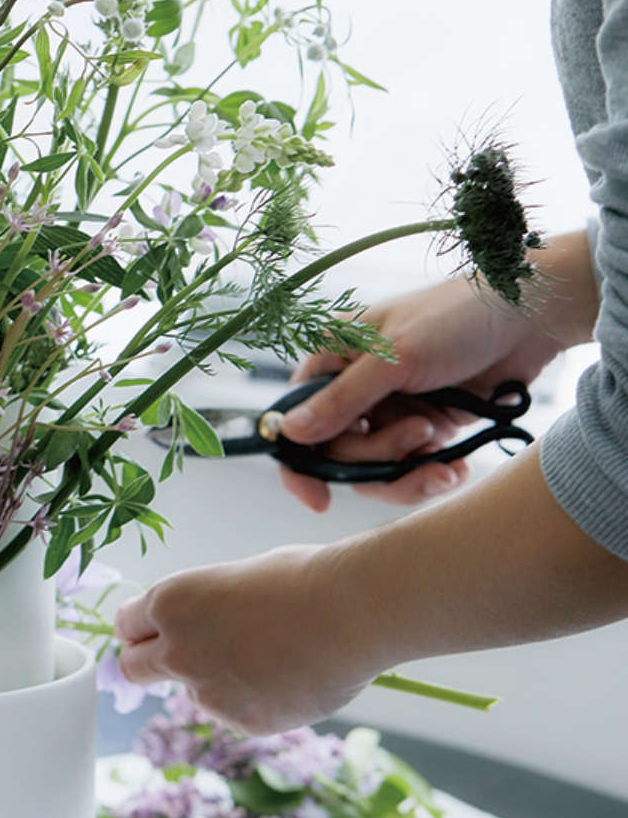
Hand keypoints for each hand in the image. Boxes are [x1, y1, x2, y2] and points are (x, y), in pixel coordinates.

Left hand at [113, 546, 386, 733]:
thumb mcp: (233, 580)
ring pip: (193, 693)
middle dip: (148, 662)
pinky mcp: (242, 722)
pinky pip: (235, 712)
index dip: (140, 629)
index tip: (150, 632)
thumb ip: (201, 611)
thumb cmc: (301, 580)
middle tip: (177, 657)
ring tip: (268, 654)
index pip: (126, 625)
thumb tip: (196, 631)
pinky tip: (289, 675)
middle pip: (133, 667)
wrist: (352, 612)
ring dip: (213, 681)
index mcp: (171, 602)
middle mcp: (177, 651)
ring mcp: (208, 692)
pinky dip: (252, 700)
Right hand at [279, 268, 574, 512]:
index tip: (319, 499)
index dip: (299, 462)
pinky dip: (431, 475)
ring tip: (442, 452)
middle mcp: (353, 388)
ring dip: (407, 471)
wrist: (529, 319)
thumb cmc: (455, 318)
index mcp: (331, 360)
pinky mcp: (423, 428)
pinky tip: (455, 469)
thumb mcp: (394, 358)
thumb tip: (288, 433)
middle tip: (420, 432)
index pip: (295, 421)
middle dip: (378, 456)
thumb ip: (340, 399)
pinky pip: (411, 470)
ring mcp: (389, 410)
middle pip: (338, 453)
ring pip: (374, 469)